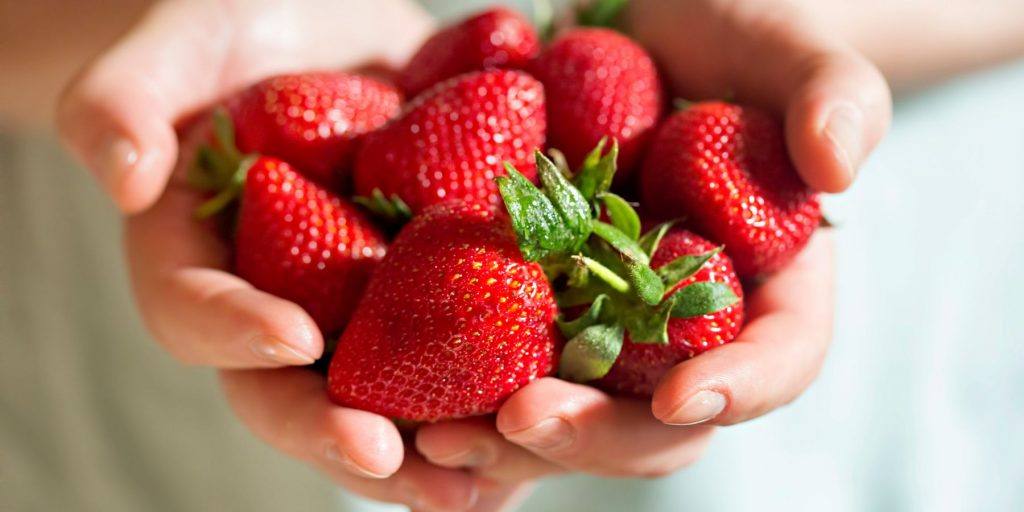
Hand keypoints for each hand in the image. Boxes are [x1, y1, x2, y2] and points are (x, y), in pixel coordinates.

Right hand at [57, 1, 524, 509]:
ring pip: (387, 400)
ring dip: (433, 447)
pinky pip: (463, 353)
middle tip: (393, 462)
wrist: (331, 31)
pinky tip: (548, 412)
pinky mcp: (432, 290)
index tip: (292, 340)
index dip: (235, 333)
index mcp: (200, 259)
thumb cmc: (238, 31)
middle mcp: (280, 303)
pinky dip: (501, 389)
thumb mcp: (180, 44)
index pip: (196, 311)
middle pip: (296, 395)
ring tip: (483, 478)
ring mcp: (360, 308)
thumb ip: (127, 98)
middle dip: (342, 437)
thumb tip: (120, 172)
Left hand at [416, 0, 882, 484]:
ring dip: (507, 439)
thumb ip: (830, 93)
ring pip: (571, 412)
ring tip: (436, 438)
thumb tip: (840, 165)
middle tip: (521, 422)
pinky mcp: (533, 304)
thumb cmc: (728, 34)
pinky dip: (453, 389)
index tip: (686, 399)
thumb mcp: (786, 48)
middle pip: (657, 418)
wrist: (637, 32)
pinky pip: (498, 365)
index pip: (779, 357)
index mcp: (768, 287)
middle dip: (593, 435)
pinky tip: (398, 398)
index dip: (742, 388)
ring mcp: (603, 324)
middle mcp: (683, 327)